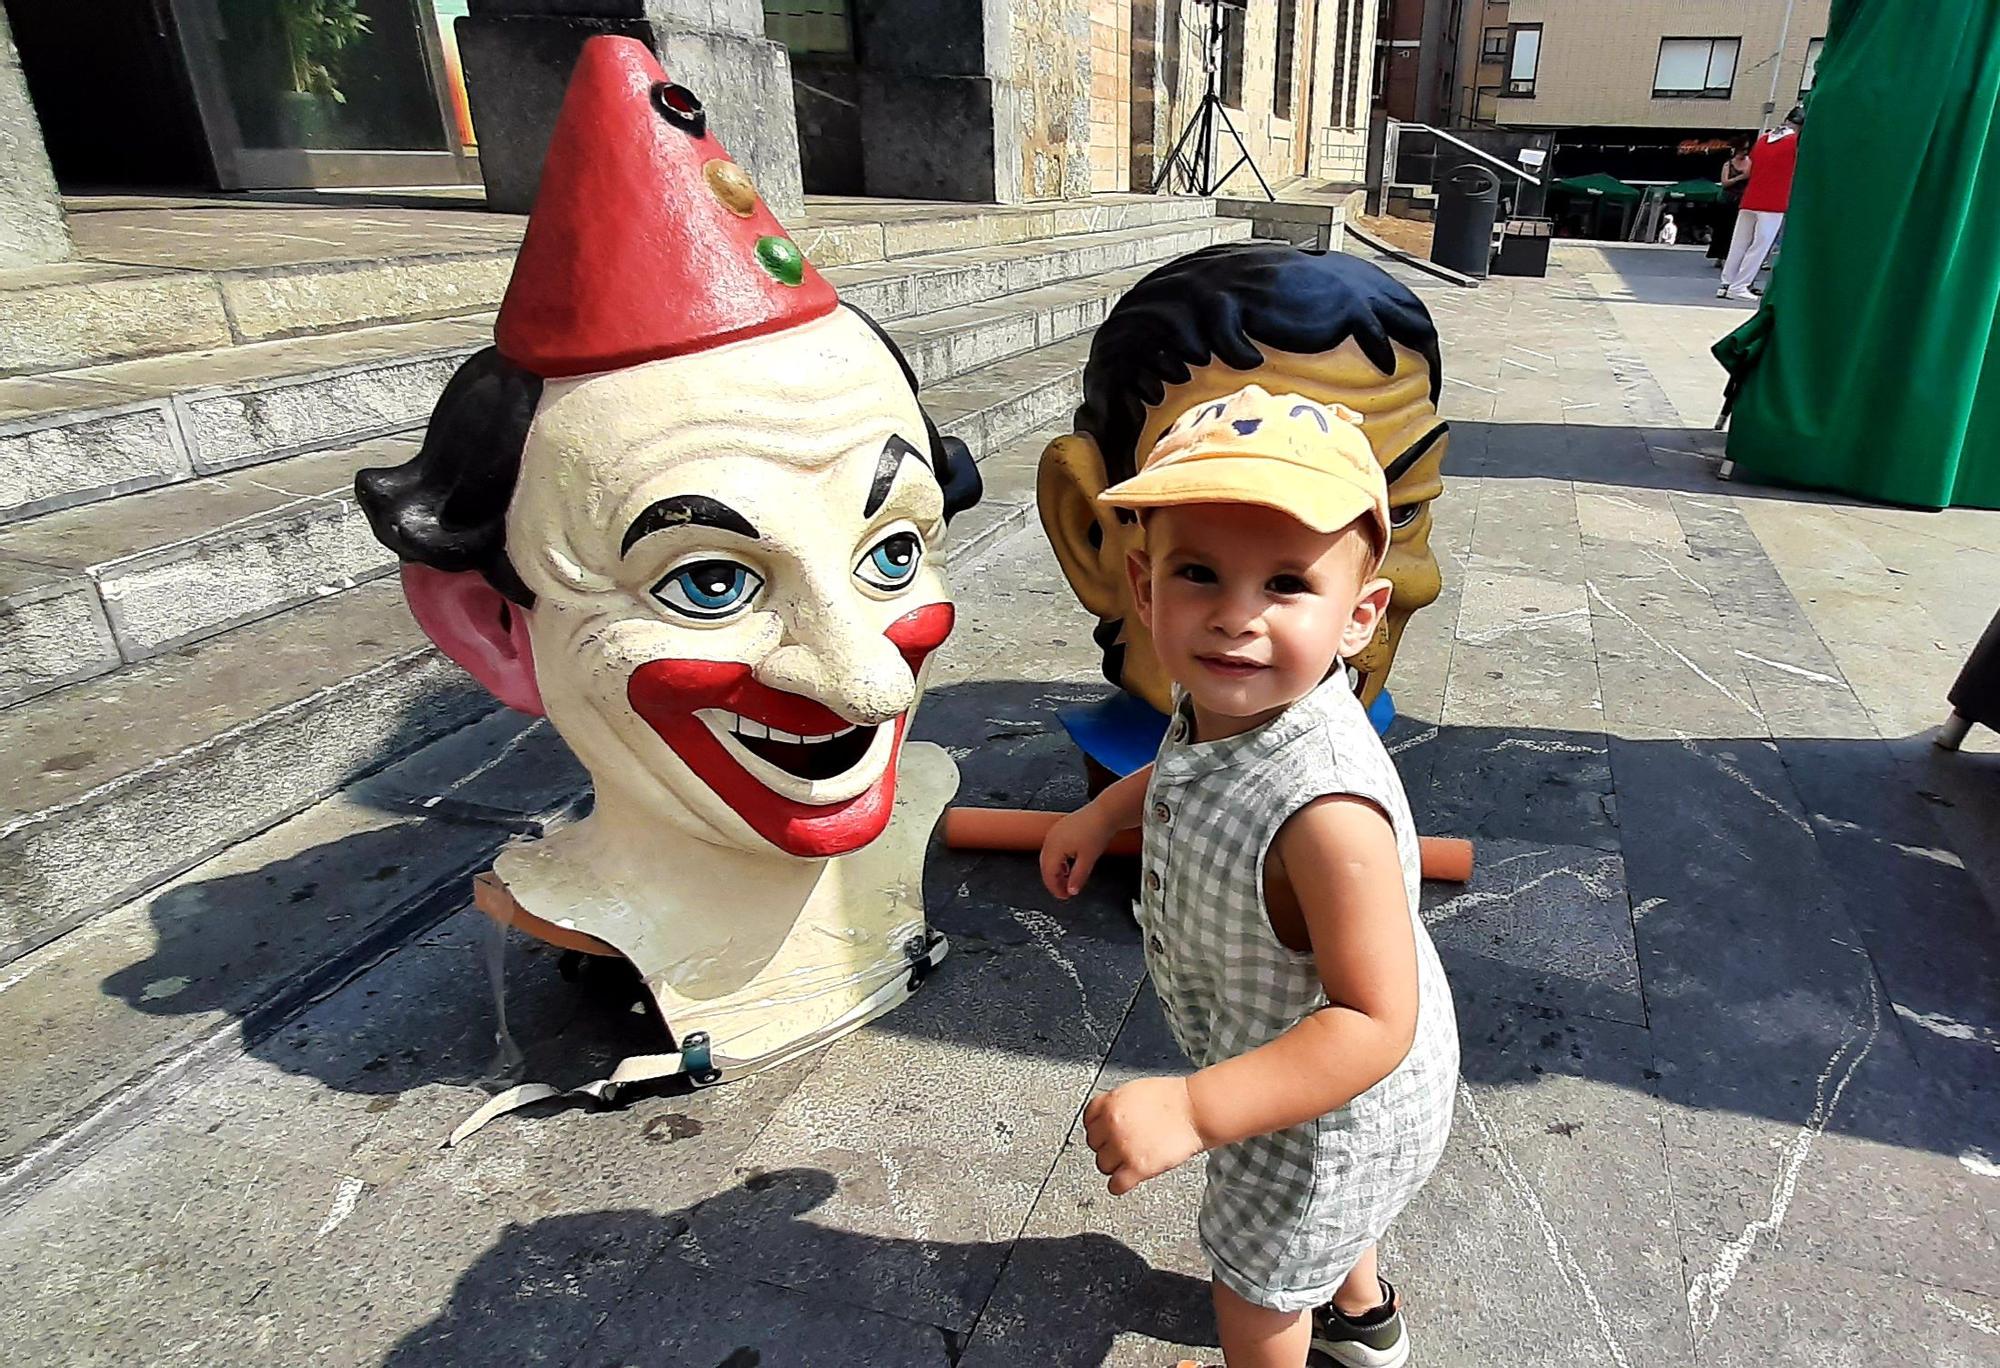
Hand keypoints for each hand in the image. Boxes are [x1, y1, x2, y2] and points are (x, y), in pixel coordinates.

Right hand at [1039, 804, 1115, 899]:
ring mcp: (1054, 833)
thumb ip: (1078, 878)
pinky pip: (1052, 849)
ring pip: (1048, 858)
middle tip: (1064, 892)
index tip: (1064, 896)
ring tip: (1067, 880)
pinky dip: (1058, 861)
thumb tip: (1071, 890)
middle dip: (1054, 881)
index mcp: (1054, 847)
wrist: (1104, 813)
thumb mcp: (1088, 859)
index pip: (1048, 874)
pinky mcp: (1059, 829)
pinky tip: (1067, 865)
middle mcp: (1050, 839)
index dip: (1055, 888)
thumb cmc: (1097, 830)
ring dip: (1055, 871)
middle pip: (1045, 866)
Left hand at [1083, 1076, 1206, 1194]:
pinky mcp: (1137, 1167)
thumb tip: (1108, 1118)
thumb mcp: (1136, 1091)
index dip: (1098, 1128)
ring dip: (1114, 1165)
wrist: (1196, 1110)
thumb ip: (1118, 1105)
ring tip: (1129, 1161)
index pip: (1088, 1120)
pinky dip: (1120, 1185)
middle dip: (1107, 1146)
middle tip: (1121, 1147)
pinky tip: (1127, 1180)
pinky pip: (1116, 1185)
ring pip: (1102, 1165)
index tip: (1102, 1134)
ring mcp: (1123, 1147)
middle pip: (1094, 1144)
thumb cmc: (1174, 1099)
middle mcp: (1112, 1124)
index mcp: (1111, 1102)